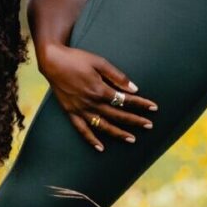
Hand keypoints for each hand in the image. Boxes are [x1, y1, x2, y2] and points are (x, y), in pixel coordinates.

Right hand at [39, 42, 158, 151]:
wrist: (52, 61)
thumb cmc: (77, 59)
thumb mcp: (100, 62)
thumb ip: (117, 76)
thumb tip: (134, 88)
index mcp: (100, 90)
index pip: (125, 100)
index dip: (141, 104)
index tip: (153, 108)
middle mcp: (91, 102)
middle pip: (117, 115)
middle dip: (135, 121)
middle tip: (149, 125)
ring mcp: (80, 109)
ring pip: (103, 126)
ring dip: (118, 133)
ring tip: (132, 139)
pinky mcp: (70, 112)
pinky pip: (82, 130)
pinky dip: (91, 140)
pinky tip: (101, 148)